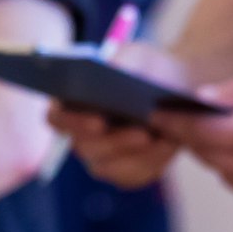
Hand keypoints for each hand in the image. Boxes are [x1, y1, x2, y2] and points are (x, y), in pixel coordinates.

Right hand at [50, 39, 185, 188]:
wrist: (176, 89)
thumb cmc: (147, 68)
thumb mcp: (138, 56)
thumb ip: (123, 61)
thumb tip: (114, 71)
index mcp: (70, 103)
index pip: (56, 117)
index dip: (71, 121)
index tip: (98, 120)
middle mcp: (79, 134)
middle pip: (84, 147)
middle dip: (113, 141)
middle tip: (140, 132)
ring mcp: (100, 157)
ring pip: (108, 166)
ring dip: (135, 153)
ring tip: (157, 137)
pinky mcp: (125, 172)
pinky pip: (134, 174)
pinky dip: (153, 160)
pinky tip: (169, 144)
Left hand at [155, 64, 232, 195]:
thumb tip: (202, 97)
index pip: (200, 131)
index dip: (174, 122)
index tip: (155, 114)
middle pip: (205, 152)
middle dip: (187, 135)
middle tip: (169, 119)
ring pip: (218, 168)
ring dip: (207, 150)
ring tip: (200, 127)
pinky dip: (229, 164)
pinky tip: (232, 144)